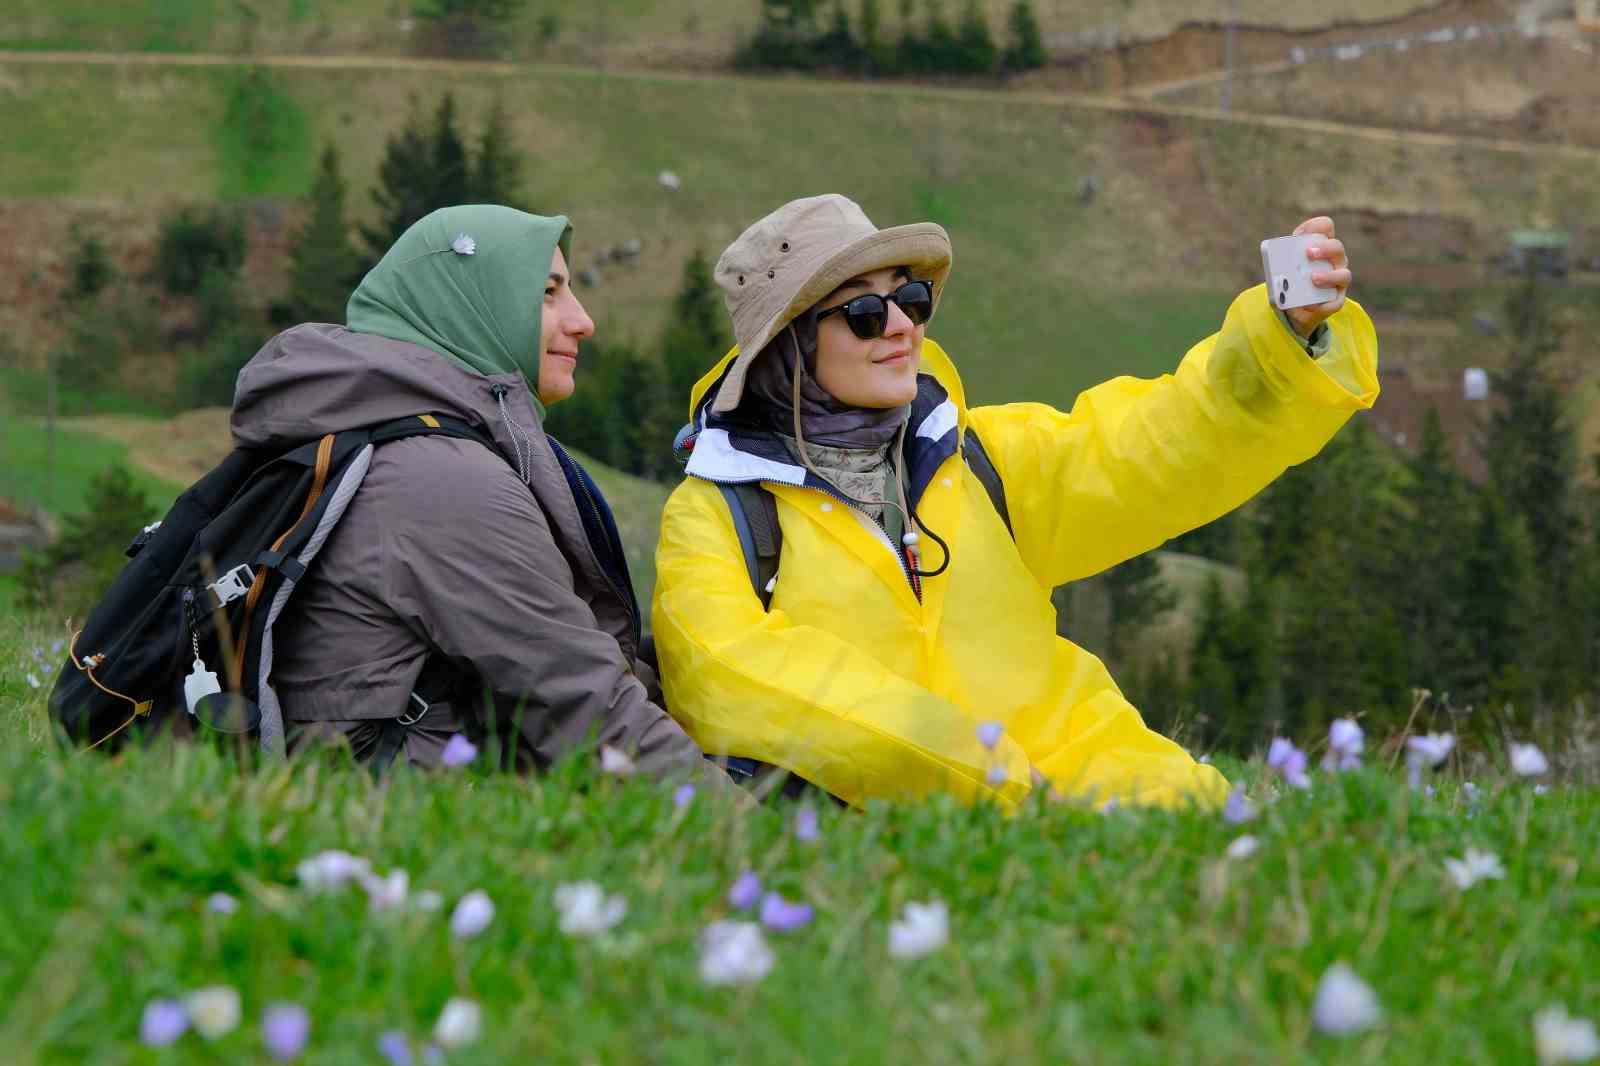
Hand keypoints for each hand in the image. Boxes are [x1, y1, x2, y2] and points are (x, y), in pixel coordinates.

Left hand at [1284, 216, 1351, 337]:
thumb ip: (1282, 262)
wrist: (1293, 306)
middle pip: (1337, 248)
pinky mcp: (1335, 300)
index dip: (1316, 226)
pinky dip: (1322, 305)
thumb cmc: (1290, 279)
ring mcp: (1338, 280)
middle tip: (1309, 253)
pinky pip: (1334, 302)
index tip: (1301, 233)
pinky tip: (1310, 305)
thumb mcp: (1284, 267)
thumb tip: (1277, 266)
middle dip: (1325, 248)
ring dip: (1329, 276)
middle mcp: (1335, 260)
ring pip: (1343, 275)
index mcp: (1322, 246)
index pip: (1325, 227)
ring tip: (1313, 278)